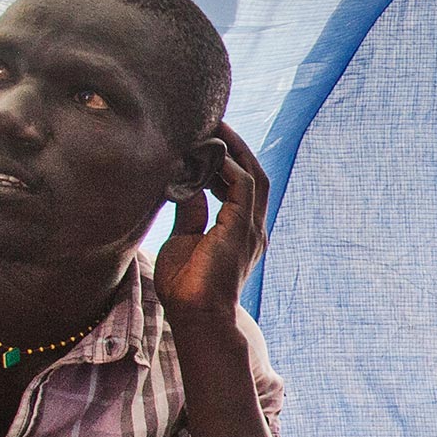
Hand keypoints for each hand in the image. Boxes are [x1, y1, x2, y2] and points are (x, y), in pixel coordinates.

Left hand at [154, 125, 271, 325]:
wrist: (196, 316)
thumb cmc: (186, 287)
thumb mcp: (183, 239)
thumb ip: (190, 211)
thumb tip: (184, 183)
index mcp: (239, 230)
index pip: (240, 183)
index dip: (225, 157)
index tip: (204, 137)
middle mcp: (252, 227)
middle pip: (252, 172)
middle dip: (233, 145)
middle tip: (211, 119)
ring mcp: (250, 229)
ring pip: (252, 174)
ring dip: (233, 148)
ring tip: (212, 125)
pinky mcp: (241, 230)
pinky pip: (243, 186)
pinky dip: (228, 166)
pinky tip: (209, 151)